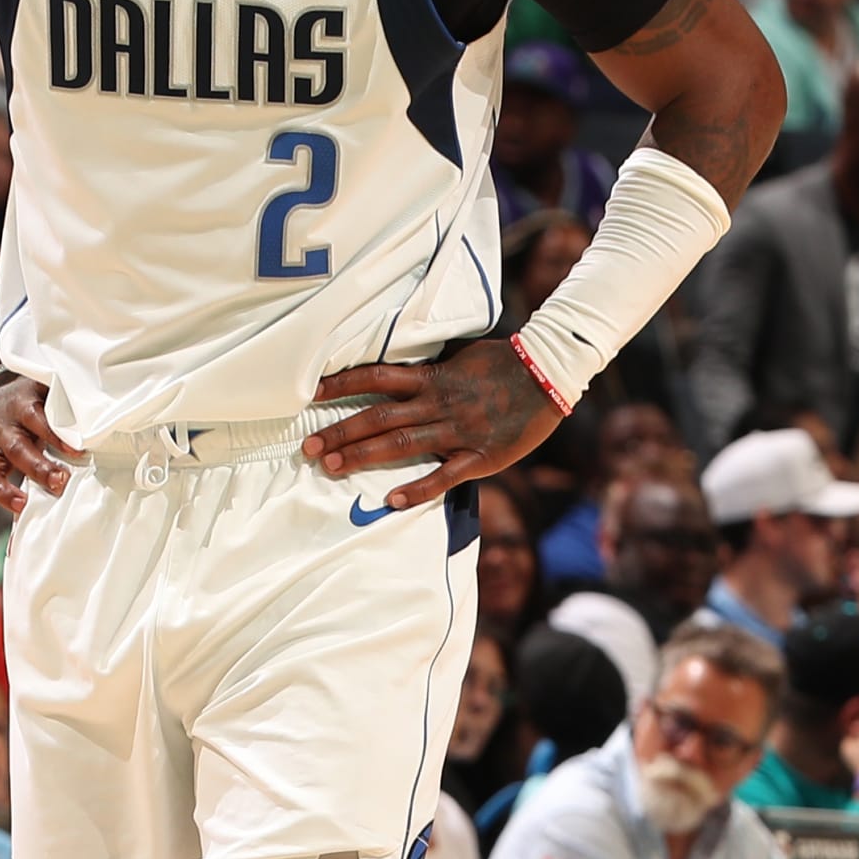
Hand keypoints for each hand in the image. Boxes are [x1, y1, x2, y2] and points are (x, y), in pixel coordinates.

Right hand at [0, 371, 81, 515]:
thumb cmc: (19, 403)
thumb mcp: (38, 393)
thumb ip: (63, 404)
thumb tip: (103, 418)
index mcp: (27, 401)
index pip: (42, 415)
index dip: (58, 433)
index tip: (79, 450)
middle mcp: (10, 420)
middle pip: (26, 439)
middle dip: (44, 463)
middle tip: (63, 479)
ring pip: (12, 456)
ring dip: (32, 474)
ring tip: (51, 489)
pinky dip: (3, 493)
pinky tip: (21, 505)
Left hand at [302, 336, 564, 508]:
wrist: (550, 374)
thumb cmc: (504, 363)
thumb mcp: (461, 357)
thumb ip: (430, 369)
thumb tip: (399, 372)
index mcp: (432, 378)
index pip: (376, 378)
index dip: (342, 385)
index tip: (310, 394)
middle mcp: (438, 403)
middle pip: (379, 416)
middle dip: (341, 431)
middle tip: (309, 447)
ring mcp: (457, 431)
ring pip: (401, 445)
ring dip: (363, 457)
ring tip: (331, 468)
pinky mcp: (479, 456)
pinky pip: (444, 475)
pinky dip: (417, 489)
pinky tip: (391, 501)